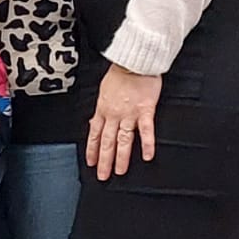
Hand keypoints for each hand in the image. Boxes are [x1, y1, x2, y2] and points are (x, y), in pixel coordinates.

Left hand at [86, 63, 160, 180]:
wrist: (133, 62)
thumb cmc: (120, 74)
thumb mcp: (103, 92)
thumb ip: (102, 108)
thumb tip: (97, 121)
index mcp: (102, 109)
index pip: (94, 134)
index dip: (91, 150)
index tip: (90, 163)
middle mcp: (113, 114)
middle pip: (106, 142)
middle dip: (104, 160)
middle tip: (103, 176)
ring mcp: (129, 114)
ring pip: (123, 140)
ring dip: (121, 157)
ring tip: (120, 171)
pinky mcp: (145, 110)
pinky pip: (146, 130)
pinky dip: (147, 144)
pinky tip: (148, 156)